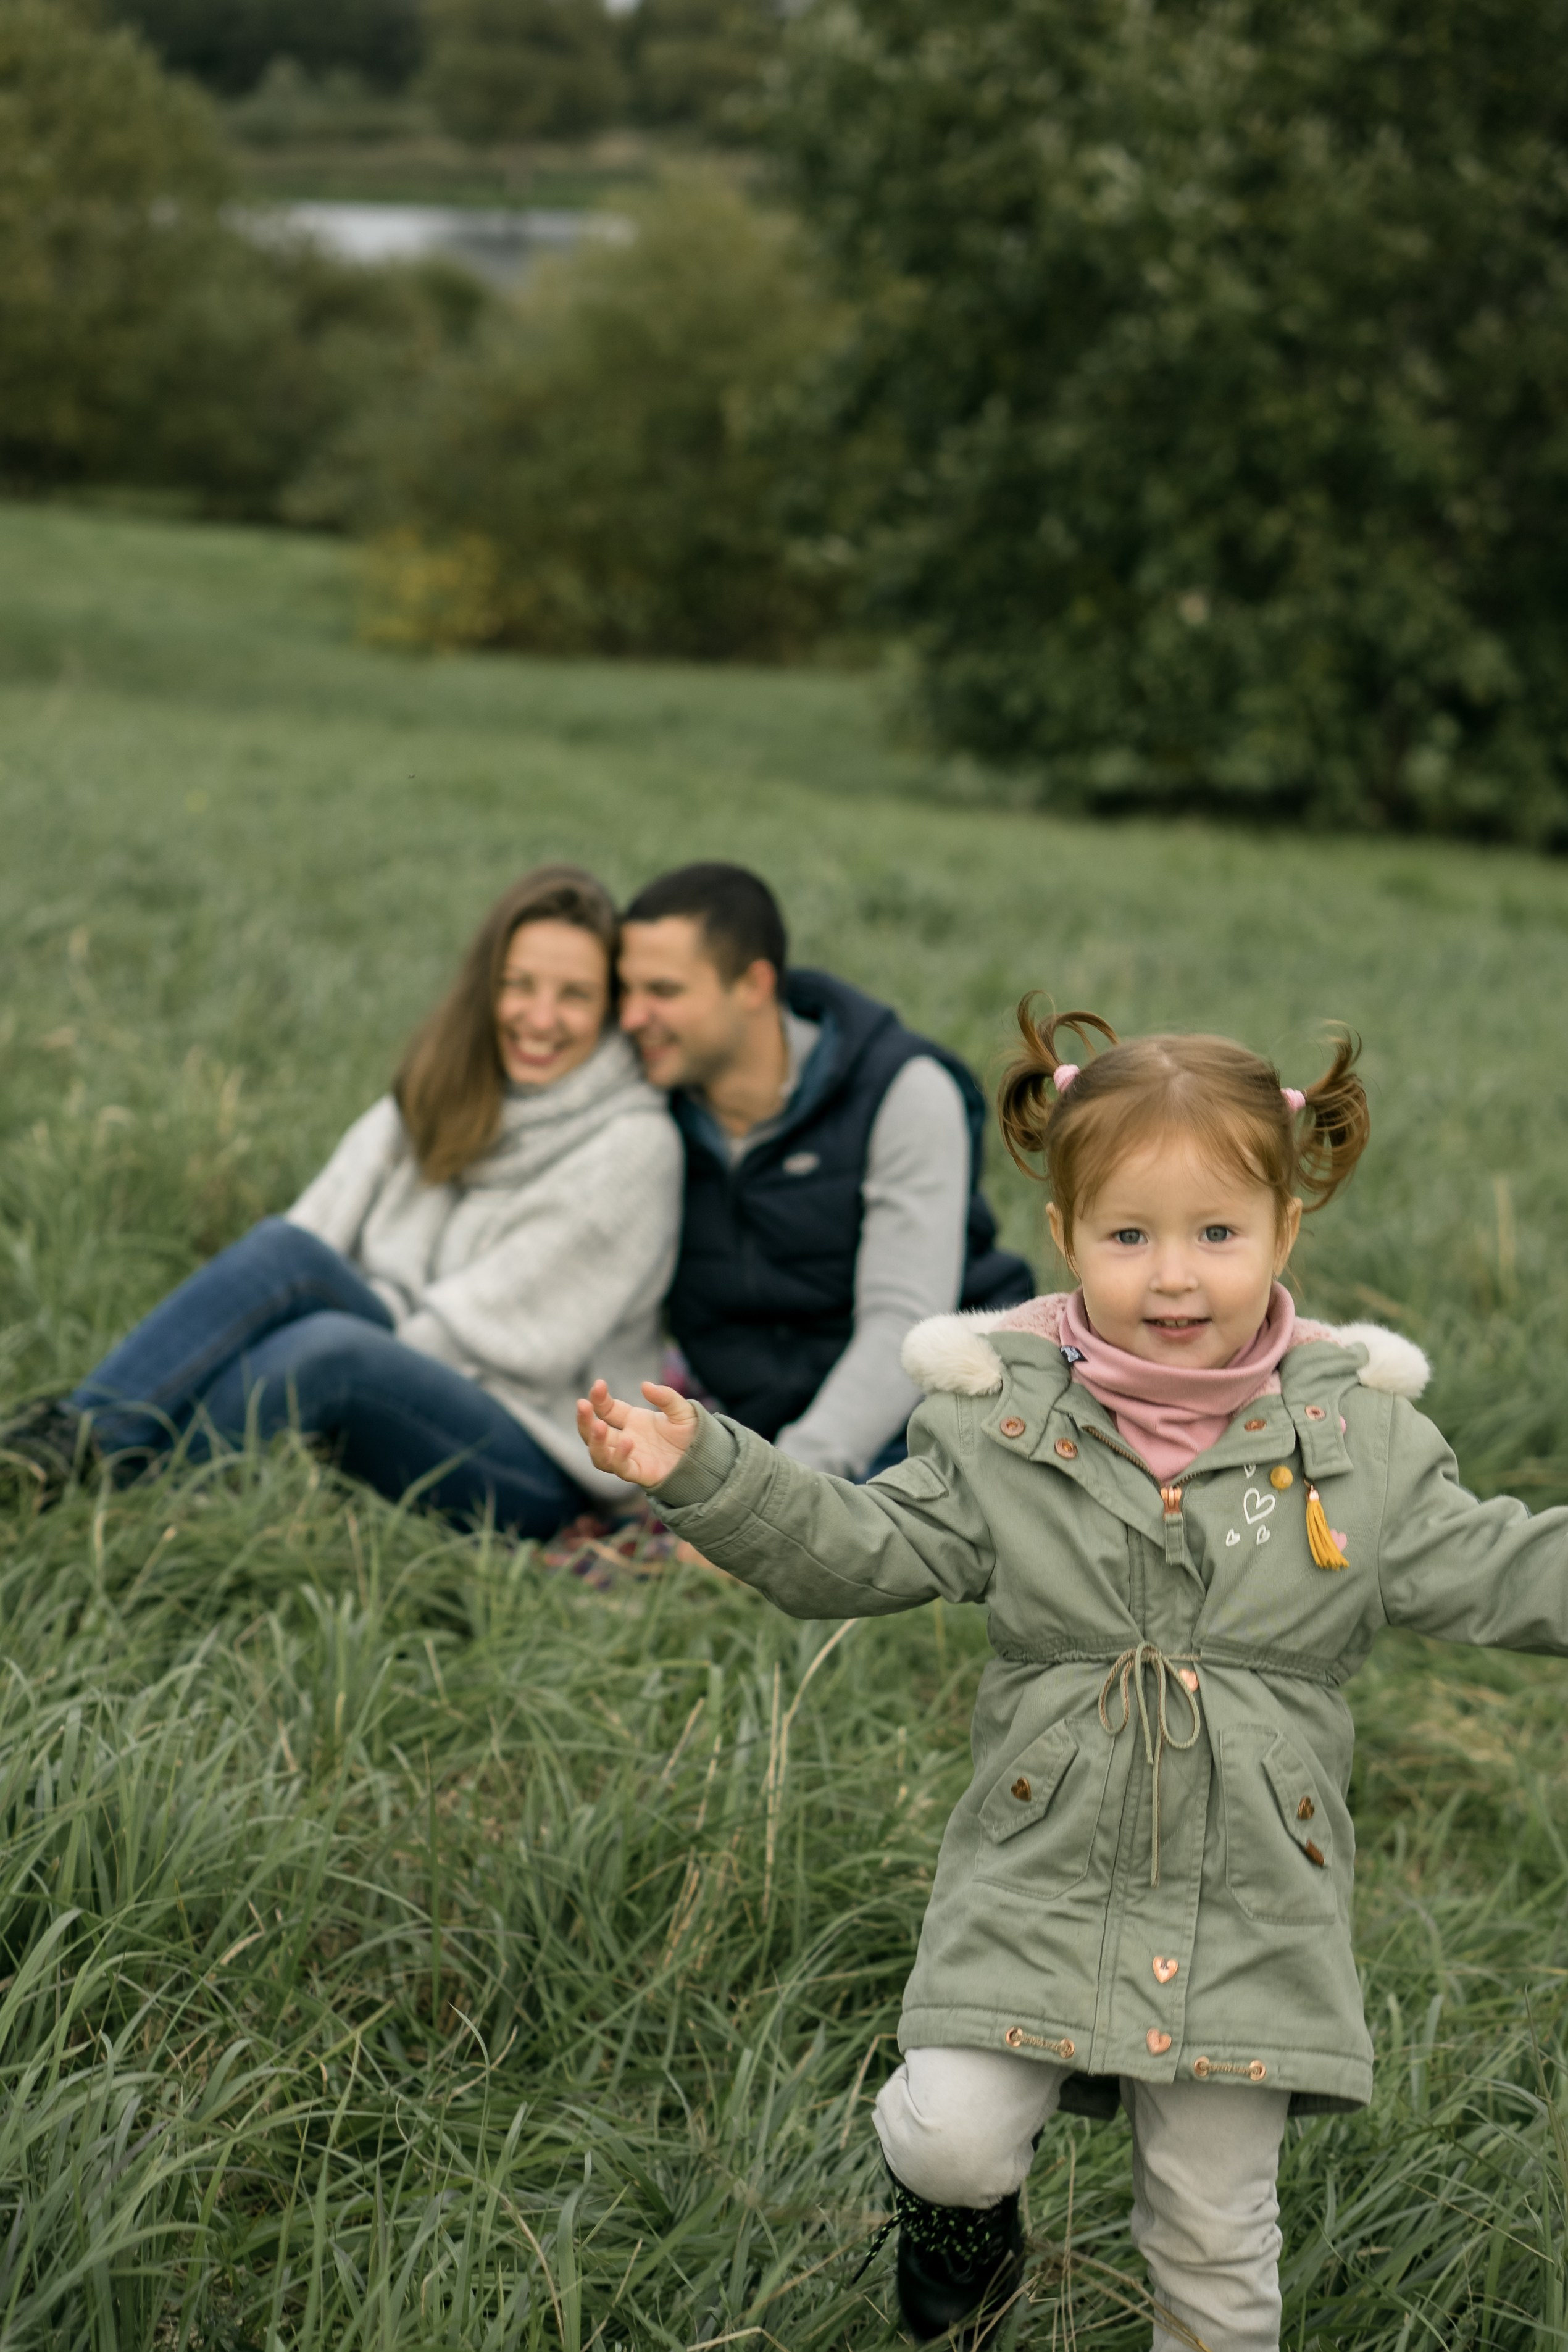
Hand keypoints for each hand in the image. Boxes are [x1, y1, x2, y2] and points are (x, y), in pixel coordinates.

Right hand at [576, 1379, 697, 1487]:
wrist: (707, 1458)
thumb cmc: (692, 1433)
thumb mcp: (681, 1410)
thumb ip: (666, 1397)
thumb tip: (645, 1386)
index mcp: (632, 1420)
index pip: (606, 1410)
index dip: (599, 1398)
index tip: (599, 1385)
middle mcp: (625, 1439)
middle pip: (593, 1433)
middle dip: (584, 1420)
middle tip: (582, 1405)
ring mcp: (630, 1457)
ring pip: (600, 1455)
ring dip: (595, 1442)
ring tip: (598, 1427)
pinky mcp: (639, 1473)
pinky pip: (622, 1468)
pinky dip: (620, 1457)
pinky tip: (627, 1442)